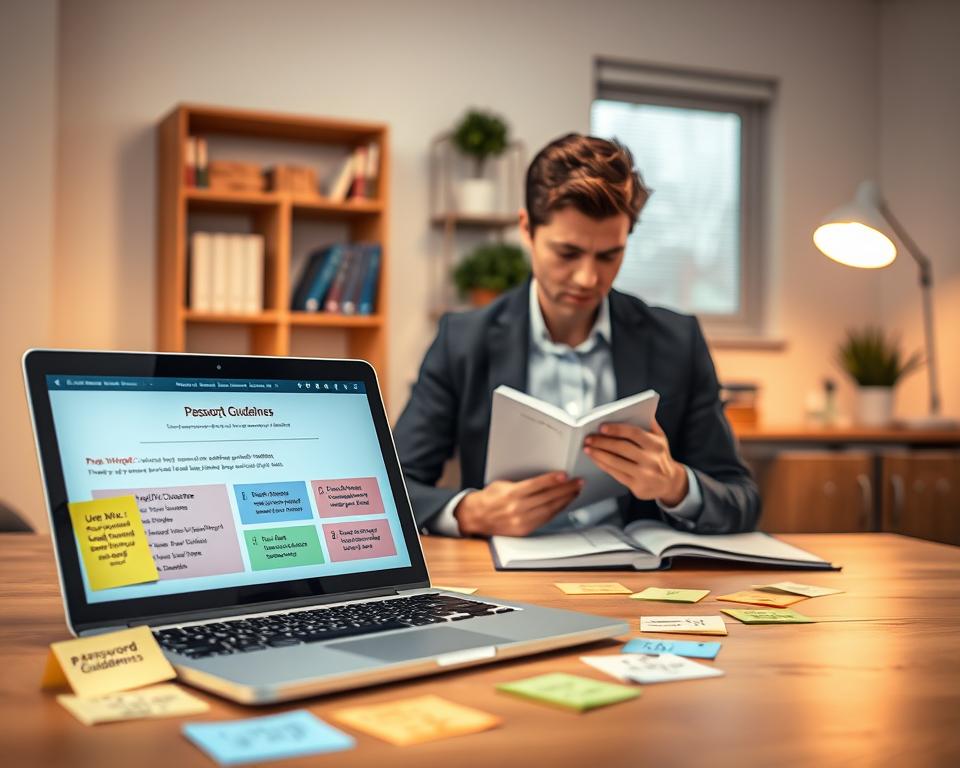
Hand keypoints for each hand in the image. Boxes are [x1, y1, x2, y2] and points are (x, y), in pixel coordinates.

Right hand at [454, 472, 583, 536]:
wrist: (477, 517)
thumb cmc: (490, 498)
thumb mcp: (503, 484)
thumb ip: (522, 484)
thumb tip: (544, 481)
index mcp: (510, 494)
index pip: (536, 485)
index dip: (552, 480)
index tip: (565, 475)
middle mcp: (517, 509)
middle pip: (546, 498)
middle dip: (565, 489)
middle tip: (577, 482)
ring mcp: (521, 521)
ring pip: (549, 509)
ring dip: (565, 500)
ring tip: (575, 491)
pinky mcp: (525, 530)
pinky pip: (545, 519)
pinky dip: (557, 510)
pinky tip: (564, 503)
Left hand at [583, 419, 688, 505]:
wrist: (670, 483)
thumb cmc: (659, 456)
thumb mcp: (660, 439)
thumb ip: (648, 423)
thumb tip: (632, 408)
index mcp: (656, 444)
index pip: (634, 433)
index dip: (617, 429)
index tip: (601, 427)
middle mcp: (652, 459)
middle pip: (622, 448)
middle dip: (602, 442)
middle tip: (588, 437)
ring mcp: (645, 474)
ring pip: (616, 462)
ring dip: (598, 454)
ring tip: (587, 448)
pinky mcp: (637, 486)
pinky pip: (616, 474)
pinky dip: (603, 465)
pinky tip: (595, 459)